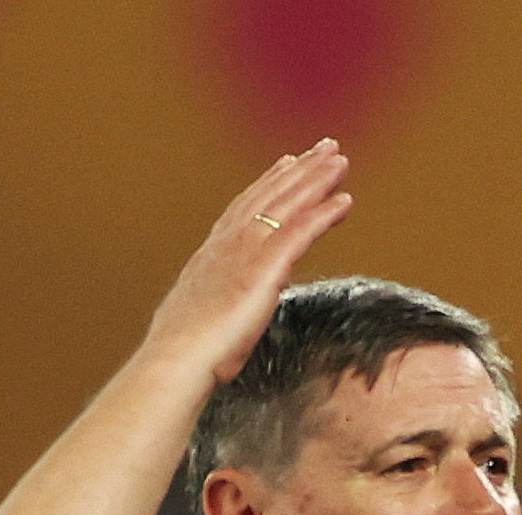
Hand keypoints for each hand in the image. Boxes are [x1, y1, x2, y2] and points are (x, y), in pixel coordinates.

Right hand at [142, 142, 355, 385]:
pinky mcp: (264, 269)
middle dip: (299, 170)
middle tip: (325, 148)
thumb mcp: (200, 320)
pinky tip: (344, 202)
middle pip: (269, 196)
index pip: (244, 209)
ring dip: (316, 180)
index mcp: (212, 255)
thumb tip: (220, 314)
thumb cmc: (185, 355)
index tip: (288, 164)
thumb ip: (216, 307)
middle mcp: (228, 244)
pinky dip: (323, 214)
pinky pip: (300, 233)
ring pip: (286, 205)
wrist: (176, 360)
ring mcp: (245, 253)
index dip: (269, 184)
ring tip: (340, 160)